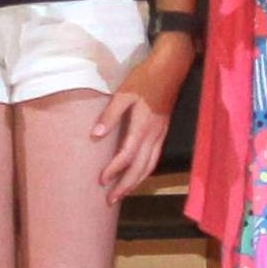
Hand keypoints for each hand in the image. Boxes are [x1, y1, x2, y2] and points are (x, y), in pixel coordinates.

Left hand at [91, 39, 188, 202]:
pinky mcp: (164, 132)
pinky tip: (138, 175)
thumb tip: (95, 136)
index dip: (115, 169)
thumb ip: (110, 115)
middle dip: (126, 184)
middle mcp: (154, 134)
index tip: (101, 180)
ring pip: (150, 165)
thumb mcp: (124, 93)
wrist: (171, 68)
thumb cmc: (144, 79)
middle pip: (141, 166)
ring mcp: (161, 134)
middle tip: (110, 199)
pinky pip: (155, 157)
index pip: (128, 154)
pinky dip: (146, 171)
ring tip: (123, 193)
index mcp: (143, 125)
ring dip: (136, 181)